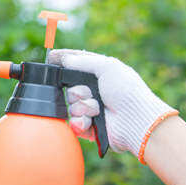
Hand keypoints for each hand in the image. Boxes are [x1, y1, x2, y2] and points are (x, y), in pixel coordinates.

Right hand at [48, 49, 177, 159]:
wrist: (135, 120)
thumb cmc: (127, 91)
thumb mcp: (108, 66)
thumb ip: (83, 61)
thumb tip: (64, 59)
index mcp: (99, 75)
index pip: (76, 64)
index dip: (63, 61)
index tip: (51, 58)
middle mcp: (94, 91)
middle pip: (69, 88)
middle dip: (77, 92)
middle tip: (90, 93)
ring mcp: (91, 109)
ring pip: (70, 106)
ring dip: (82, 107)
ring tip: (97, 110)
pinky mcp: (88, 126)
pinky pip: (73, 122)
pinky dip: (80, 122)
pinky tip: (91, 121)